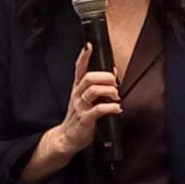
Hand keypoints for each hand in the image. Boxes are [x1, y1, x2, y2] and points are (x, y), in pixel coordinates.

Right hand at [54, 42, 122, 157]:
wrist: (67, 137)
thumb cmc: (79, 116)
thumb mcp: (85, 99)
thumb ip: (97, 86)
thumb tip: (113, 72)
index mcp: (77, 88)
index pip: (79, 68)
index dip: (84, 56)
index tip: (89, 45)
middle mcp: (77, 95)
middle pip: (88, 77)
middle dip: (105, 77)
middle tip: (115, 82)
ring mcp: (80, 106)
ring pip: (93, 91)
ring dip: (109, 91)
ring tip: (116, 96)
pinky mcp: (85, 119)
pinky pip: (98, 110)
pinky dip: (111, 108)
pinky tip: (117, 108)